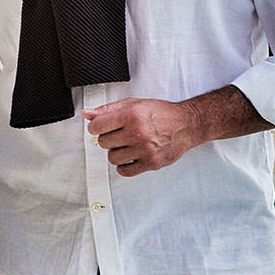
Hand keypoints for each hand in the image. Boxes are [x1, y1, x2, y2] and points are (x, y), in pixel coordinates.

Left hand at [83, 97, 200, 176]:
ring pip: (113, 158)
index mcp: (132, 115)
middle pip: (104, 143)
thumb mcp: (134, 104)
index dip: (96, 127)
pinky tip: (131, 156)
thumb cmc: (162, 113)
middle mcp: (138, 132)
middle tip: (119, 134)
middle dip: (108, 138)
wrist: (186, 124)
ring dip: (117, 152)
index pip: (97, 126)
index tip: (101, 127)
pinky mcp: (150, 163)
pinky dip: (124, 165)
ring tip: (127, 145)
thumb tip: (87, 114)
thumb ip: (108, 109)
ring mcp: (144, 150)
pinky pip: (125, 171)